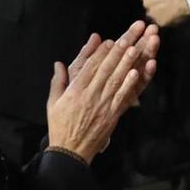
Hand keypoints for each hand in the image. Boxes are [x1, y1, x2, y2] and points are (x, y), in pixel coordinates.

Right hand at [45, 21, 158, 160]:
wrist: (70, 151)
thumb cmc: (60, 126)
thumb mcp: (53, 102)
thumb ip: (58, 81)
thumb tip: (58, 64)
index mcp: (75, 92)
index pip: (90, 68)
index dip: (100, 53)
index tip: (109, 41)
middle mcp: (90, 96)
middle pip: (106, 70)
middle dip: (117, 53)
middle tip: (127, 38)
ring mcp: (103, 106)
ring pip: (116, 81)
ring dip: (126, 64)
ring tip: (135, 50)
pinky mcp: (112, 116)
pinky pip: (122, 98)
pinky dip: (129, 85)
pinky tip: (136, 73)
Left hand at [140, 0, 189, 26]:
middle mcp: (145, 3)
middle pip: (148, 3)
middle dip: (155, 2)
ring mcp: (153, 14)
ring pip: (154, 13)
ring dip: (160, 11)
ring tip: (171, 7)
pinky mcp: (161, 22)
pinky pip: (163, 21)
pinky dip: (167, 18)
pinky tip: (175, 14)